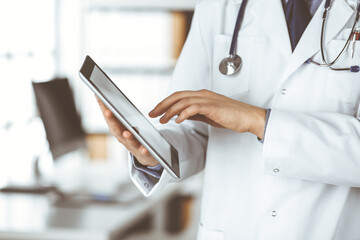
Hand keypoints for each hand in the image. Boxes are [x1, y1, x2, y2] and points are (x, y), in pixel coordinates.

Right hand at [96, 96, 158, 166]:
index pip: (109, 117)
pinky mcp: (143, 153)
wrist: (145, 155)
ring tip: (127, 132)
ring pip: (129, 142)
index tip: (99, 97)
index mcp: (117, 130)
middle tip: (108, 111)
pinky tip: (145, 148)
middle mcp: (123, 139)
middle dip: (112, 120)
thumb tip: (103, 96)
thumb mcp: (125, 125)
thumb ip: (117, 113)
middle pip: (116, 129)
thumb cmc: (132, 137)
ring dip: (128, 137)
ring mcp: (133, 147)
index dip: (104, 107)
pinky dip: (144, 150)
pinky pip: (144, 152)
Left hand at [149, 90, 265, 138]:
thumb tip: (182, 116)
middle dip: (162, 105)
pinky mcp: (212, 106)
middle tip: (152, 113)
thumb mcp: (209, 115)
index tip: (157, 111)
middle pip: (177, 96)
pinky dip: (183, 113)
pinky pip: (194, 108)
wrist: (248, 117)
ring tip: (162, 119)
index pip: (179, 96)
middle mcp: (203, 94)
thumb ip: (196, 113)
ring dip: (170, 111)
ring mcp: (207, 99)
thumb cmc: (231, 116)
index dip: (165, 103)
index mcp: (202, 95)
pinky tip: (177, 120)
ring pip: (183, 102)